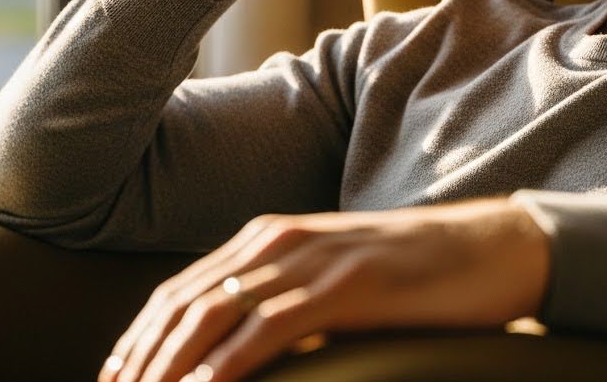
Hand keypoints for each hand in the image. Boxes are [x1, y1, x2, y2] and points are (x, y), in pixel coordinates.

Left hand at [100, 199, 550, 381]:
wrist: (491, 247)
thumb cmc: (415, 275)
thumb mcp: (334, 281)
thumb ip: (286, 300)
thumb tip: (241, 347)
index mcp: (268, 238)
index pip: (181, 291)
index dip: (140, 338)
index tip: (115, 378)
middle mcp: (276, 241)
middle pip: (182, 303)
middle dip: (140, 357)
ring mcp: (309, 260)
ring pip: (212, 314)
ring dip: (170, 364)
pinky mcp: (344, 286)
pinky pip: (269, 328)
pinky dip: (229, 363)